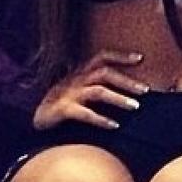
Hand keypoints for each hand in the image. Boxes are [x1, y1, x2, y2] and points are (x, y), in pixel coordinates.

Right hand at [33, 51, 148, 130]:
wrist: (36, 116)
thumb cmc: (64, 102)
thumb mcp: (80, 88)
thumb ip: (98, 85)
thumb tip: (129, 90)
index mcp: (81, 72)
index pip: (102, 56)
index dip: (121, 56)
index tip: (140, 58)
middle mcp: (77, 80)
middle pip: (105, 73)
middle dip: (127, 81)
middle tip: (146, 90)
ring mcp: (70, 94)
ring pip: (98, 91)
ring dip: (118, 98)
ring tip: (135, 106)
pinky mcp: (63, 110)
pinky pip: (84, 114)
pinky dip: (101, 119)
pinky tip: (114, 125)